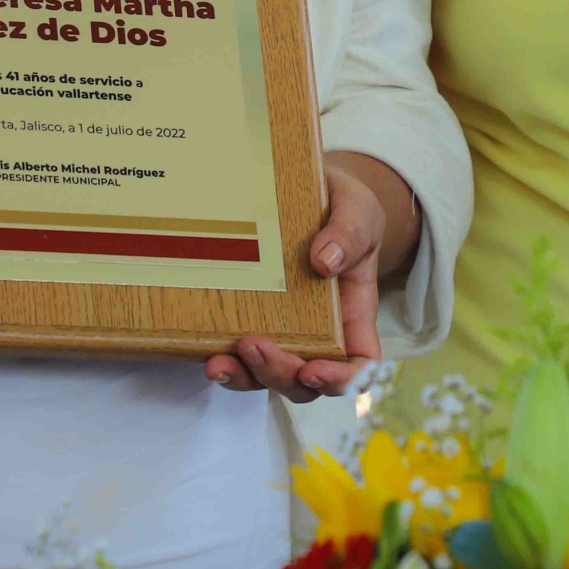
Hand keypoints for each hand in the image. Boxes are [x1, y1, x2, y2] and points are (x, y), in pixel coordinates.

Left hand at [205, 152, 410, 403]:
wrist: (308, 188)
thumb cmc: (343, 207)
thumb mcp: (357, 210)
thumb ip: (349, 233)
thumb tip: (324, 262)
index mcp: (353, 312)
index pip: (359, 363)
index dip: (341, 380)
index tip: (313, 371)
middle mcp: (320, 331)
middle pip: (306, 380)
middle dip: (280, 375)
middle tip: (254, 346)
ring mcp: (283, 329)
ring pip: (269, 375)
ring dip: (246, 377)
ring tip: (220, 363)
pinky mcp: (250, 317)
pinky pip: (240, 353)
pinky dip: (226, 361)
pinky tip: (208, 354)